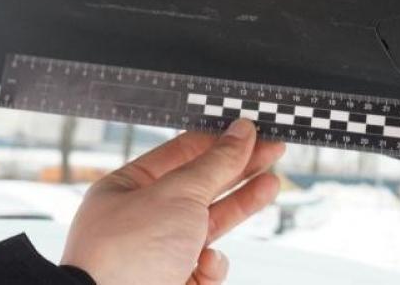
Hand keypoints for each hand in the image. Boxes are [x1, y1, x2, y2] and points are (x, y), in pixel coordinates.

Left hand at [61, 119, 284, 284]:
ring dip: (240, 205)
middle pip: (201, 184)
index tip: (250, 130)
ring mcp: (158, 253)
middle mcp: (141, 219)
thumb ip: (215, 163)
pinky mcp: (174, 282)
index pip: (181, 152)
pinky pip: (205, 266)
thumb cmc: (127, 255)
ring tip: (270, 184)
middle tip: (272, 150)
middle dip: (238, 168)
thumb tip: (240, 133)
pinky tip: (208, 262)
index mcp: (127, 188)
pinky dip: (212, 266)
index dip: (218, 139)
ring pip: (209, 223)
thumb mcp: (178, 194)